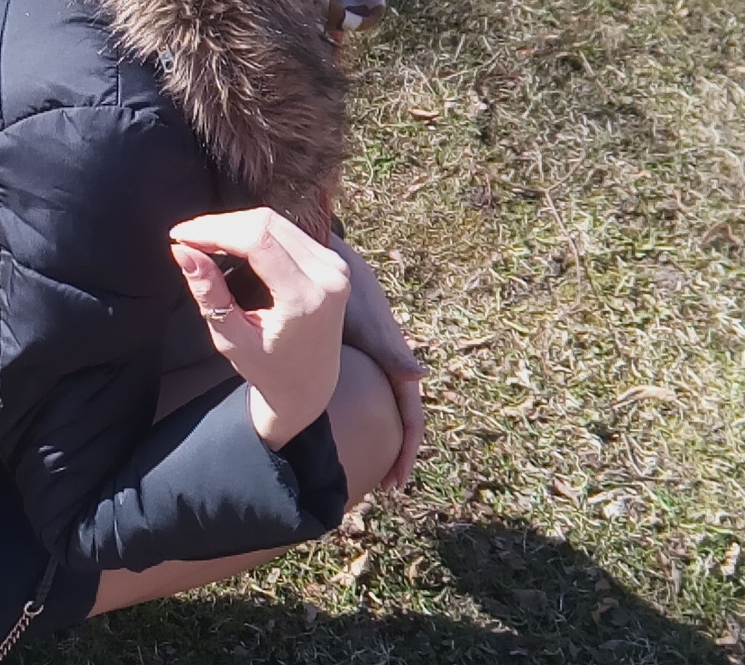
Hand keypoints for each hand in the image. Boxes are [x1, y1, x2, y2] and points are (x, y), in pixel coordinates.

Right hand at [169, 209, 349, 450]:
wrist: (309, 385)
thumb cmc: (267, 368)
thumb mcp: (231, 337)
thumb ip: (209, 292)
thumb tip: (182, 250)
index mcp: (305, 299)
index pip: (257, 241)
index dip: (214, 230)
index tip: (180, 235)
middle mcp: (327, 276)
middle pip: (266, 223)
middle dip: (220, 224)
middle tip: (186, 237)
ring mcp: (335, 266)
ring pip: (276, 221)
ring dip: (235, 224)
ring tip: (203, 239)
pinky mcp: (332, 261)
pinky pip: (287, 230)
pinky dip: (254, 230)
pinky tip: (229, 243)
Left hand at [330, 234, 425, 489]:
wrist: (328, 259)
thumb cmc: (349, 287)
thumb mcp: (369, 319)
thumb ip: (390, 348)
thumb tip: (419, 378)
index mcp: (395, 363)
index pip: (409, 415)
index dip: (406, 448)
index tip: (395, 481)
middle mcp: (386, 366)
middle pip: (395, 417)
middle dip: (390, 451)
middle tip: (379, 484)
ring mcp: (370, 361)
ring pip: (377, 405)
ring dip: (373, 435)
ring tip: (359, 465)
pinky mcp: (350, 352)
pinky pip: (356, 388)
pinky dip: (352, 410)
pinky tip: (326, 423)